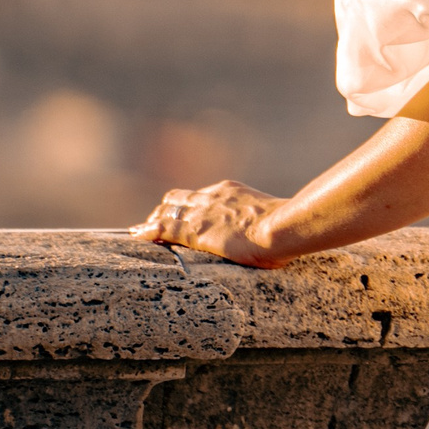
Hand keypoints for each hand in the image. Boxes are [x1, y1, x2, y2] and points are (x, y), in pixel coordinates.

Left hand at [133, 180, 291, 267]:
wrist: (284, 227)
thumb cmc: (289, 227)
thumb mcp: (273, 217)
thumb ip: (263, 221)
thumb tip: (276, 231)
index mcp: (232, 191)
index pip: (200, 195)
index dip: (186, 205)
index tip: (180, 214)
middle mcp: (213, 196)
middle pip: (178, 198)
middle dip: (165, 210)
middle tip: (155, 224)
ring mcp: (202, 212)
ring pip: (166, 211)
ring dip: (154, 221)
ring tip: (142, 232)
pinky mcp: (194, 230)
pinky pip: (162, 228)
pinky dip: (148, 232)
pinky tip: (138, 237)